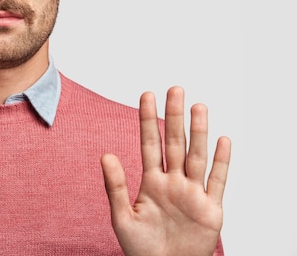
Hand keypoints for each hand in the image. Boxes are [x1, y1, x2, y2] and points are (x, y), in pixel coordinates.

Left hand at [101, 86, 230, 255]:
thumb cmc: (141, 248)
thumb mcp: (122, 217)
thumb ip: (115, 186)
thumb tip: (105, 155)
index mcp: (151, 182)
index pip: (150, 144)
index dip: (148, 120)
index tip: (147, 95)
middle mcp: (174, 182)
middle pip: (175, 143)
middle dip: (174, 116)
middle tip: (175, 89)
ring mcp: (193, 194)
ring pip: (196, 156)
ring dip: (198, 132)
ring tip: (199, 107)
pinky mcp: (210, 209)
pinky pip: (218, 182)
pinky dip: (222, 162)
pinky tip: (224, 141)